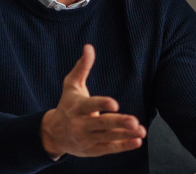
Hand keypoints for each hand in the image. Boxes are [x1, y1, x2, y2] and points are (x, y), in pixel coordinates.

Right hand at [41, 44, 145, 158]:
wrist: (54, 134)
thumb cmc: (67, 105)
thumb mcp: (71, 86)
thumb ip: (82, 67)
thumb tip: (89, 47)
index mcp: (77, 107)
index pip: (90, 105)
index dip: (102, 104)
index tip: (115, 104)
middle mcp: (81, 124)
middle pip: (102, 123)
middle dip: (118, 123)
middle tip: (134, 121)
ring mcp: (87, 138)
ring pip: (108, 137)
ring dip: (125, 135)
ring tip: (141, 131)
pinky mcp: (93, 149)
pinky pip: (109, 148)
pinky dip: (123, 146)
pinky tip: (137, 141)